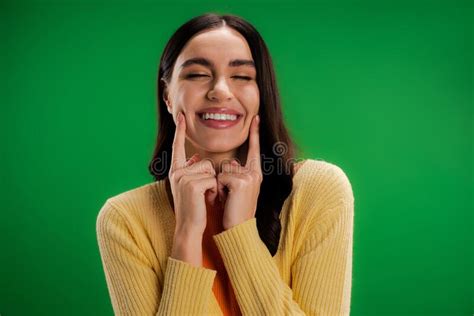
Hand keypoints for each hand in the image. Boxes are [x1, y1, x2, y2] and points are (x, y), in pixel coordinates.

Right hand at [168, 111, 217, 234]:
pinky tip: (206, 200)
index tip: (181, 116)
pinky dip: (214, 190)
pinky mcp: (192, 184)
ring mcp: (183, 178)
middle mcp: (176, 172)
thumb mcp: (190, 186)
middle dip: (211, 178)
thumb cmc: (193, 208)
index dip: (179, 132)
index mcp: (175, 170)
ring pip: (210, 170)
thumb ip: (192, 170)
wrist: (189, 227)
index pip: (177, 147)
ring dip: (213, 184)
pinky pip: (212, 179)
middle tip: (204, 194)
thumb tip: (196, 157)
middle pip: (205, 162)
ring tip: (205, 197)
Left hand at [217, 115, 262, 229]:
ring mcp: (249, 177)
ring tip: (227, 199)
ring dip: (219, 185)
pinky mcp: (241, 182)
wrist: (238, 229)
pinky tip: (226, 200)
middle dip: (223, 179)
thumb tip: (231, 162)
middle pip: (229, 163)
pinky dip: (219, 189)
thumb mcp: (236, 190)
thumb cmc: (234, 211)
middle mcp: (255, 173)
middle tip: (229, 196)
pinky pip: (220, 177)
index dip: (255, 134)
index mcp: (255, 174)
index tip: (256, 118)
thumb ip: (235, 174)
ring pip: (223, 170)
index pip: (254, 150)